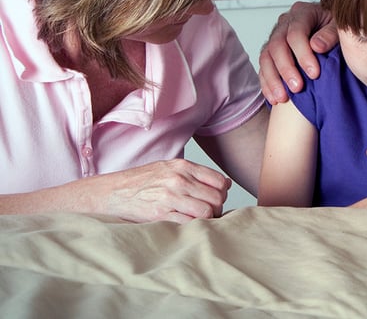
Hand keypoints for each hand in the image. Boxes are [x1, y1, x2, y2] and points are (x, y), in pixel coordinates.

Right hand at [90, 159, 230, 222]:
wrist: (113, 191)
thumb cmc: (142, 180)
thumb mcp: (169, 167)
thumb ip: (196, 174)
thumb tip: (226, 184)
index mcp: (183, 166)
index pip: (219, 181)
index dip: (223, 193)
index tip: (217, 199)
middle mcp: (179, 180)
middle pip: (216, 198)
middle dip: (217, 208)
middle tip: (210, 213)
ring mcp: (170, 197)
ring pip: (206, 212)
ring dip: (208, 219)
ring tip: (200, 220)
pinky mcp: (161, 214)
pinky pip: (189, 223)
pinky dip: (194, 226)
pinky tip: (188, 225)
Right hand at [258, 1, 335, 104]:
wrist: (332, 31)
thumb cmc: (337, 29)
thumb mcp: (339, 27)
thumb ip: (330, 35)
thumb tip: (316, 46)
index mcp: (302, 12)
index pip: (296, 33)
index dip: (303, 54)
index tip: (314, 73)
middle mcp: (285, 23)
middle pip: (277, 45)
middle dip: (286, 69)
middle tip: (298, 88)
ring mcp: (276, 36)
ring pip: (266, 57)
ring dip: (273, 79)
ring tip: (282, 98)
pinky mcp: (271, 52)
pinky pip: (263, 68)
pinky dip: (267, 84)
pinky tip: (274, 98)